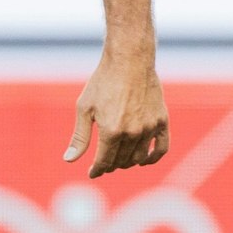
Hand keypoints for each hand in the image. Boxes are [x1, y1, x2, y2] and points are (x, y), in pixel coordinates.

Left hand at [65, 47, 168, 177]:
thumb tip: (70, 161)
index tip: (93, 173)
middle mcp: (132, 133)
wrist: (129, 60)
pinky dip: (153, 159)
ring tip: (120, 159)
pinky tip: (144, 160)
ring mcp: (149, 128)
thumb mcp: (84, 108)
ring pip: (139, 158)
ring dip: (128, 163)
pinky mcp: (162, 121)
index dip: (97, 170)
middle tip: (104, 162)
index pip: (104, 162)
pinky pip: (161, 149)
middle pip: (120, 161)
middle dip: (110, 165)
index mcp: (111, 131)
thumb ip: (79, 137)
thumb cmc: (103, 81)